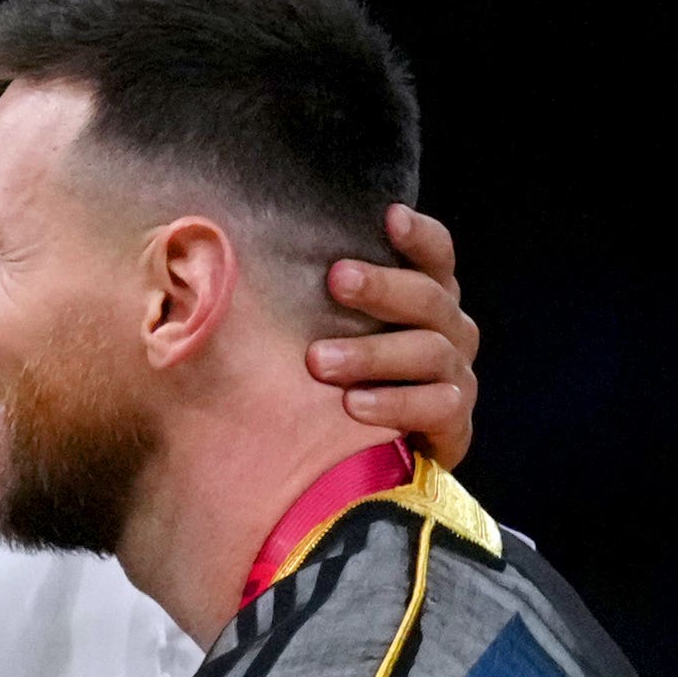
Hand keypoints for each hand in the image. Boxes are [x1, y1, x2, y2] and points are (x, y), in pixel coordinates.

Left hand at [311, 202, 479, 463]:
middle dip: (383, 287)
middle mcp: (450, 331)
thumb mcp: (328, 329)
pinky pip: (437, 407)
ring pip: (430, 351)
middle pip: (430, 298)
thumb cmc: (341, 376)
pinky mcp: (455, 425)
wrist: (377, 459)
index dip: (419, 235)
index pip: (436, 255)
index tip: (389, 217)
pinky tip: (353, 406)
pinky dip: (395, 404)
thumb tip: (222, 247)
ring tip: (320, 361)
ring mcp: (455, 377)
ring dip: (374, 353)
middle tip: (337, 279)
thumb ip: (310, 295)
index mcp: (426, 298)